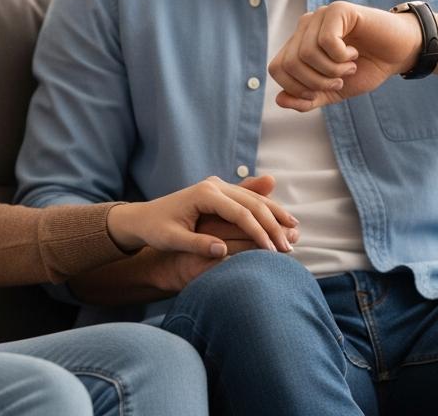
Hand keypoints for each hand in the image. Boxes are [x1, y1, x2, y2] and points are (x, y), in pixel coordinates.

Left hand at [152, 176, 298, 292]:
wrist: (142, 217)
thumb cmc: (155, 230)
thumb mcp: (172, 240)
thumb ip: (197, 244)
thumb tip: (223, 252)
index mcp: (203, 194)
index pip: (240, 213)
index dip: (258, 232)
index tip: (272, 251)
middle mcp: (214, 185)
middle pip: (252, 202)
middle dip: (274, 224)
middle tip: (289, 246)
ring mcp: (218, 186)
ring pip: (254, 198)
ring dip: (276, 215)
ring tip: (295, 231)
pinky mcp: (221, 192)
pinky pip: (249, 199)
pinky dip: (267, 210)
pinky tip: (282, 221)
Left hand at [268, 0, 423, 111]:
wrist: (399, 53)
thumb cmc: (367, 68)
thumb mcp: (334, 91)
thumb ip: (307, 99)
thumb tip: (280, 100)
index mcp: (299, 43)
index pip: (277, 68)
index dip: (296, 88)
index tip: (320, 92)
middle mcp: (305, 27)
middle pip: (289, 63)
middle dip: (315, 82)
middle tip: (339, 80)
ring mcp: (320, 16)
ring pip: (306, 53)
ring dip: (332, 70)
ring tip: (349, 67)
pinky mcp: (338, 10)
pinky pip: (326, 40)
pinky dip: (341, 57)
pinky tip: (354, 53)